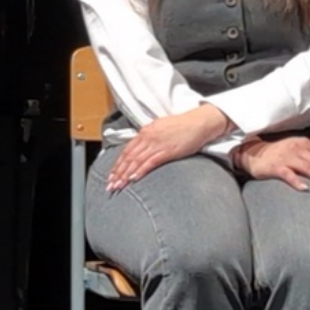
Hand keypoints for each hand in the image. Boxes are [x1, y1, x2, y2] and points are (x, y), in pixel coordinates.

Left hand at [106, 105, 230, 192]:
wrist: (199, 123)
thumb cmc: (182, 126)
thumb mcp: (160, 129)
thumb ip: (149, 138)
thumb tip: (140, 149)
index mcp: (145, 132)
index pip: (127, 150)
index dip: (117, 164)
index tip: (111, 175)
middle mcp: (148, 137)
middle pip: (128, 157)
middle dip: (118, 172)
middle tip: (110, 185)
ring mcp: (157, 144)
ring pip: (136, 161)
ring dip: (125, 175)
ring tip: (118, 185)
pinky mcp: (167, 151)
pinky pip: (150, 162)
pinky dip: (140, 170)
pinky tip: (134, 178)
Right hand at [234, 135, 309, 192]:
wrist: (253, 153)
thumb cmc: (278, 153)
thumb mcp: (298, 148)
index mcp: (305, 144)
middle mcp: (298, 148)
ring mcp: (287, 157)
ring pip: (309, 168)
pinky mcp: (275, 166)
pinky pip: (288, 174)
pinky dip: (297, 181)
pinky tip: (305, 189)